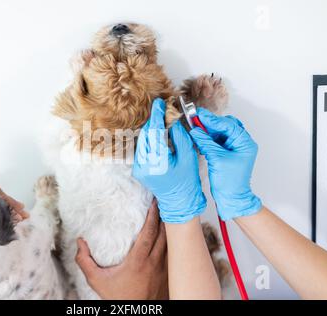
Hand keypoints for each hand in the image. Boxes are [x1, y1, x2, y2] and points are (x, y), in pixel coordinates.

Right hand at [75, 200, 167, 299]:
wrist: (135, 314)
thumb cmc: (117, 297)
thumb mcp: (97, 280)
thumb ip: (85, 261)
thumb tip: (79, 242)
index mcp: (138, 261)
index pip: (149, 233)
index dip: (153, 216)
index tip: (153, 203)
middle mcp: (154, 263)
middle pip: (164, 234)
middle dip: (164, 217)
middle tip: (162, 203)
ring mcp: (164, 270)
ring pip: (171, 244)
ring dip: (169, 229)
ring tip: (167, 215)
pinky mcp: (168, 276)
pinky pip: (173, 255)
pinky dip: (173, 244)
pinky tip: (170, 238)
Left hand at [132, 98, 205, 222]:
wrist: (179, 201)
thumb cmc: (187, 180)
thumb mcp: (188, 155)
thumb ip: (179, 136)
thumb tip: (171, 120)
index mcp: (158, 162)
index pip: (155, 131)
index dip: (157, 115)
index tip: (159, 103)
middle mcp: (144, 165)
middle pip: (146, 134)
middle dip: (154, 121)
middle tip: (163, 110)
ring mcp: (139, 168)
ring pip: (142, 141)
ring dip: (151, 130)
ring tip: (162, 122)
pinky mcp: (137, 170)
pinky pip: (142, 149)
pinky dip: (149, 140)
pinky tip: (158, 136)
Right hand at [189, 108, 261, 220]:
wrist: (231, 198)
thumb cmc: (230, 183)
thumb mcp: (216, 160)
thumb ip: (206, 143)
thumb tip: (196, 131)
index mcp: (245, 143)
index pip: (227, 125)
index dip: (212, 120)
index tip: (199, 115)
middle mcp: (241, 143)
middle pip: (225, 126)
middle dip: (210, 123)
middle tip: (196, 120)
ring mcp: (234, 148)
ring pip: (220, 133)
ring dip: (208, 131)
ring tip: (196, 129)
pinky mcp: (227, 153)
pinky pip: (217, 141)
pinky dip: (208, 139)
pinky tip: (199, 139)